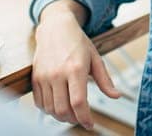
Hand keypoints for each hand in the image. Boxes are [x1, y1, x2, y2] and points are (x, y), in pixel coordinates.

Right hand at [31, 1, 120, 129]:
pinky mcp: (35, 77)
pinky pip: (39, 103)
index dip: (85, 118)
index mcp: (76, 69)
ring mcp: (44, 76)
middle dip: (73, 120)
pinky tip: (58, 106)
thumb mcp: (95, 58)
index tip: (91, 124)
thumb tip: (116, 96)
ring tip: (71, 113)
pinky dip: (48, 110)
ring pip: (50, 109)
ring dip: (61, 116)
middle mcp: (57, 74)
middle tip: (81, 118)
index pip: (78, 102)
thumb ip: (105, 80)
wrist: (56, 27)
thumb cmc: (78, 42)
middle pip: (62, 110)